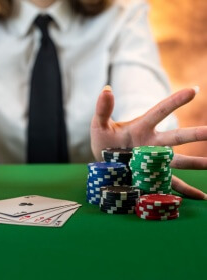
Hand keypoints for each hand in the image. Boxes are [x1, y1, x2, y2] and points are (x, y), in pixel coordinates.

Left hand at [91, 85, 206, 199]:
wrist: (103, 164)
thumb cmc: (104, 142)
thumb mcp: (99, 125)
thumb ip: (102, 109)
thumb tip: (106, 89)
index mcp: (142, 127)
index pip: (160, 111)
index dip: (175, 101)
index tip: (193, 90)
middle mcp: (153, 143)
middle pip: (176, 137)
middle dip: (196, 134)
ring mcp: (155, 161)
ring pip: (179, 161)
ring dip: (197, 163)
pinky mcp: (153, 177)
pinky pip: (172, 184)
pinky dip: (187, 191)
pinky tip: (201, 197)